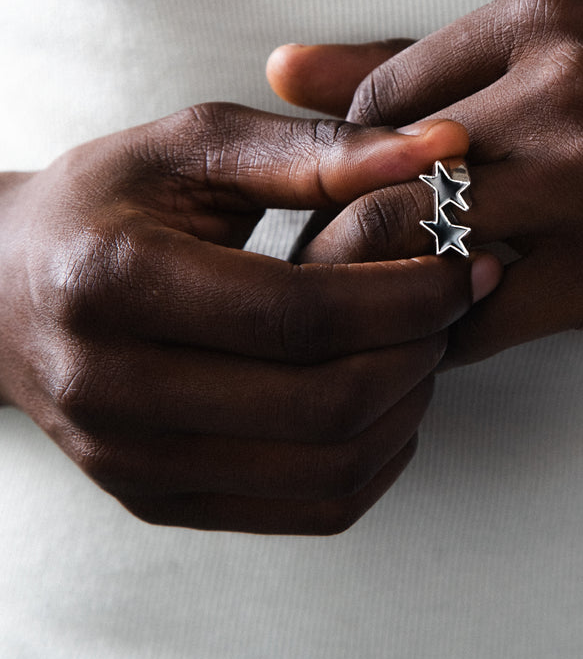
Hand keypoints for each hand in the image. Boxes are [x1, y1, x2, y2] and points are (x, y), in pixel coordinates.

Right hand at [0, 103, 499, 532]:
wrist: (4, 289)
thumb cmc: (105, 203)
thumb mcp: (195, 148)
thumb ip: (315, 150)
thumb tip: (437, 152)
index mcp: (116, 282)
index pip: (297, 314)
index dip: (404, 292)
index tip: (462, 262)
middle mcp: (112, 389)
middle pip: (320, 404)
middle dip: (419, 351)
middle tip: (454, 301)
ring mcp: (132, 461)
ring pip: (324, 469)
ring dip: (407, 407)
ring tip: (423, 344)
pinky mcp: (156, 499)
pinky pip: (305, 510)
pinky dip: (375, 460)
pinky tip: (386, 401)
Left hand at [268, 0, 582, 365]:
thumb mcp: (560, 62)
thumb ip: (418, 64)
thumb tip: (281, 67)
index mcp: (546, 18)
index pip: (381, 97)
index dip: (351, 165)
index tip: (349, 207)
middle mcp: (570, 82)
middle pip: (388, 170)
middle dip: (342, 236)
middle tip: (324, 275)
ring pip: (423, 241)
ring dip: (384, 290)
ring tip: (375, 309)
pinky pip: (481, 316)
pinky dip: (446, 338)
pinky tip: (446, 338)